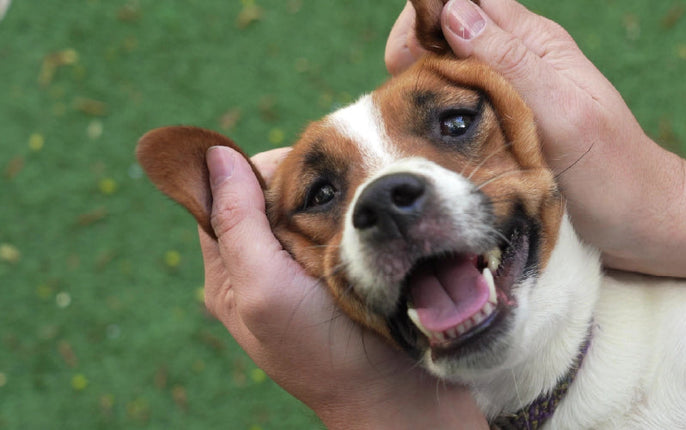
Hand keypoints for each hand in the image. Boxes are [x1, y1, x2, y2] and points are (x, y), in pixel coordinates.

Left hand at [199, 146, 484, 427]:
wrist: (395, 396)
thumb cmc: (322, 353)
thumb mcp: (263, 290)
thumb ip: (236, 225)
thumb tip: (214, 155)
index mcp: (232, 272)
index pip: (223, 195)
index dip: (254, 172)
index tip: (300, 174)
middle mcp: (267, 266)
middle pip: (270, 193)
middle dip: (302, 182)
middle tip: (341, 187)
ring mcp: (312, 268)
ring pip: (313, 204)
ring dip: (337, 194)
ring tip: (364, 198)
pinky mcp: (354, 269)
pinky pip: (348, 223)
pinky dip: (361, 212)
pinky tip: (380, 216)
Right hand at [385, 0, 685, 271]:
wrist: (645, 224)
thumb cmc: (612, 172)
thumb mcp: (562, 114)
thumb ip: (511, 60)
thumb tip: (454, 12)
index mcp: (537, 42)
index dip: (429, 14)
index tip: (406, 60)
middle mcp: (523, 60)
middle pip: (453, 26)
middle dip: (418, 50)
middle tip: (402, 97)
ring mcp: (516, 94)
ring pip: (454, 66)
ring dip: (425, 85)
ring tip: (412, 123)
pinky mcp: (511, 127)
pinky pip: (464, 104)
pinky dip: (441, 115)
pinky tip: (434, 144)